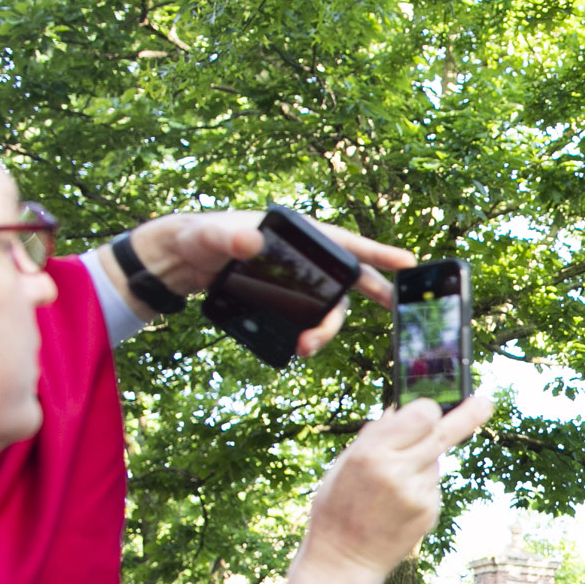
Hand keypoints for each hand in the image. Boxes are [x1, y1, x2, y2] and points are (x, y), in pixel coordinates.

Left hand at [98, 212, 413, 355]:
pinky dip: (309, 333)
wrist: (175, 261)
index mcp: (294, 234)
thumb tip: (250, 241)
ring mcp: (292, 279)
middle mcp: (301, 258)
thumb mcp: (208, 234)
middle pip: (344, 280)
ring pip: (325, 306)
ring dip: (325, 329)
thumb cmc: (194, 237)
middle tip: (392, 313)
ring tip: (306, 349)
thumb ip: (228, 237)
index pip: (343, 242)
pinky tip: (299, 346)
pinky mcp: (280, 298)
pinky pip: (306, 317)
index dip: (377, 253)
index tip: (409, 263)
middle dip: (369, 298)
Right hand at [283, 395, 493, 583]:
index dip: (427, 409)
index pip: (420, 414)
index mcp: (370, 452)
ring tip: (392, 485)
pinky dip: (421, 485)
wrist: (345, 559)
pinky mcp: (429, 511)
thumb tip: (403, 408)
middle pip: (444, 432)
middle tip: (486, 402)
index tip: (433, 406)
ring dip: (423, 461)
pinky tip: (399, 503)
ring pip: (435, 460)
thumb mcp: (345, 465)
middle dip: (467, 415)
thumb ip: (376, 436)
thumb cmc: (338, 507)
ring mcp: (416, 493)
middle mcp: (396, 471)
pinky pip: (433, 484)